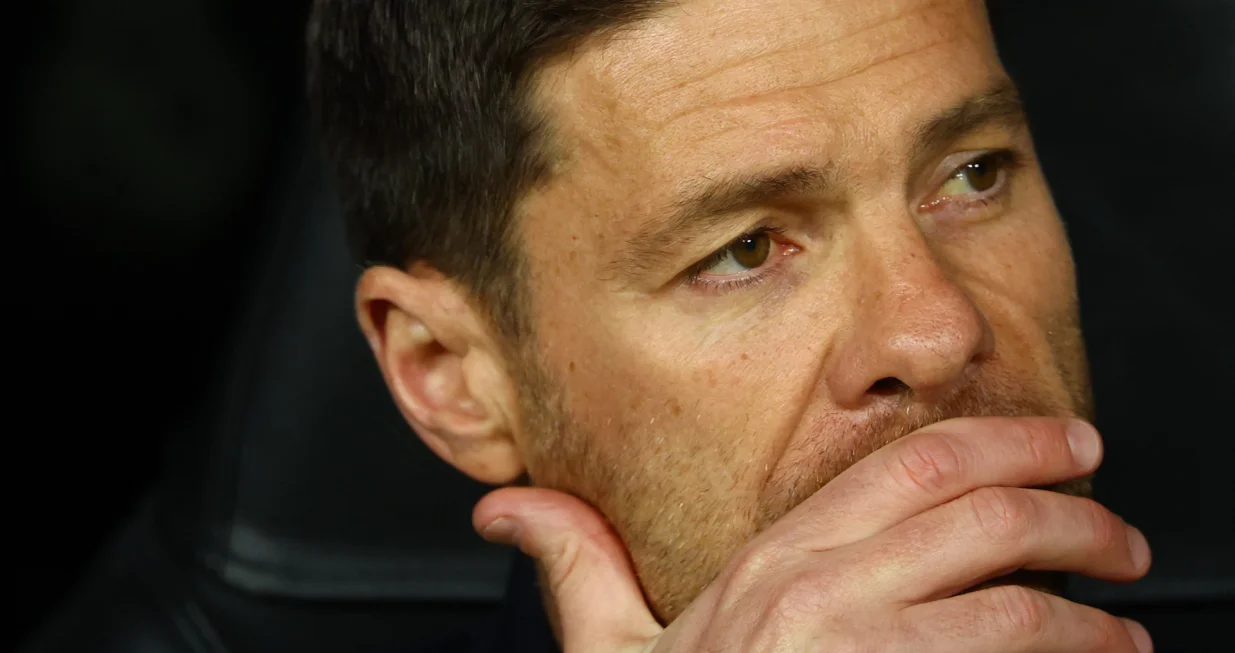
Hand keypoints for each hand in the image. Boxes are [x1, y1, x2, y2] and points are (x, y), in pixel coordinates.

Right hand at [474, 417, 1152, 651]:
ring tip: (1125, 617)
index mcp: (773, 566)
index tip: (1063, 446)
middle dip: (1073, 509)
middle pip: (981, 514)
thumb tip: (503, 505)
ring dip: (1093, 607)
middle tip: (1118, 528)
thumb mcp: (611, 651)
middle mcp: (822, 598)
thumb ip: (575, 564)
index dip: (1003, 443)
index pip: (909, 468)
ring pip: (1017, 603)